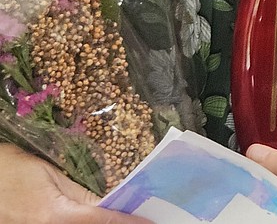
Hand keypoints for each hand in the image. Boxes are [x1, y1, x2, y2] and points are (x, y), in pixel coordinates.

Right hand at [0, 144, 147, 223]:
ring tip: (120, 217)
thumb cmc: (13, 172)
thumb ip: (80, 192)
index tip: (149, 223)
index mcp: (56, 216)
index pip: (102, 221)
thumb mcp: (50, 175)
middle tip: (139, 219)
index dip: (128, 223)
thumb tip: (108, 202)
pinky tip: (98, 218)